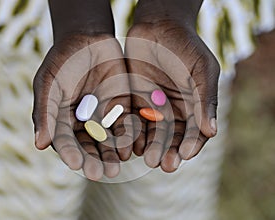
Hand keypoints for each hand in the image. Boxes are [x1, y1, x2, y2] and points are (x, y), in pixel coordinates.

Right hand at [32, 34, 132, 179]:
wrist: (88, 38)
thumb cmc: (63, 60)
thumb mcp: (49, 83)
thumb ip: (46, 112)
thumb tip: (39, 145)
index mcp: (63, 120)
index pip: (66, 142)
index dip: (70, 153)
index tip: (76, 164)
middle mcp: (84, 122)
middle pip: (89, 146)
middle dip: (93, 159)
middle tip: (98, 172)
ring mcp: (103, 115)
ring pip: (109, 140)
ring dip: (112, 153)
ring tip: (115, 166)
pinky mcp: (122, 107)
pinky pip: (126, 124)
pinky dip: (129, 136)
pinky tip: (131, 147)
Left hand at [125, 4, 219, 171]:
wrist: (157, 25)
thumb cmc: (185, 45)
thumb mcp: (202, 69)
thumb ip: (205, 99)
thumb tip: (211, 132)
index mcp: (193, 105)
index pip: (194, 132)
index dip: (191, 144)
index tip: (185, 154)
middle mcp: (174, 110)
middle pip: (172, 137)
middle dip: (169, 151)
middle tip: (164, 164)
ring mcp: (153, 106)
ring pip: (152, 133)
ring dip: (150, 146)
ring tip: (148, 158)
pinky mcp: (134, 100)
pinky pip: (133, 120)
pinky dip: (133, 132)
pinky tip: (132, 143)